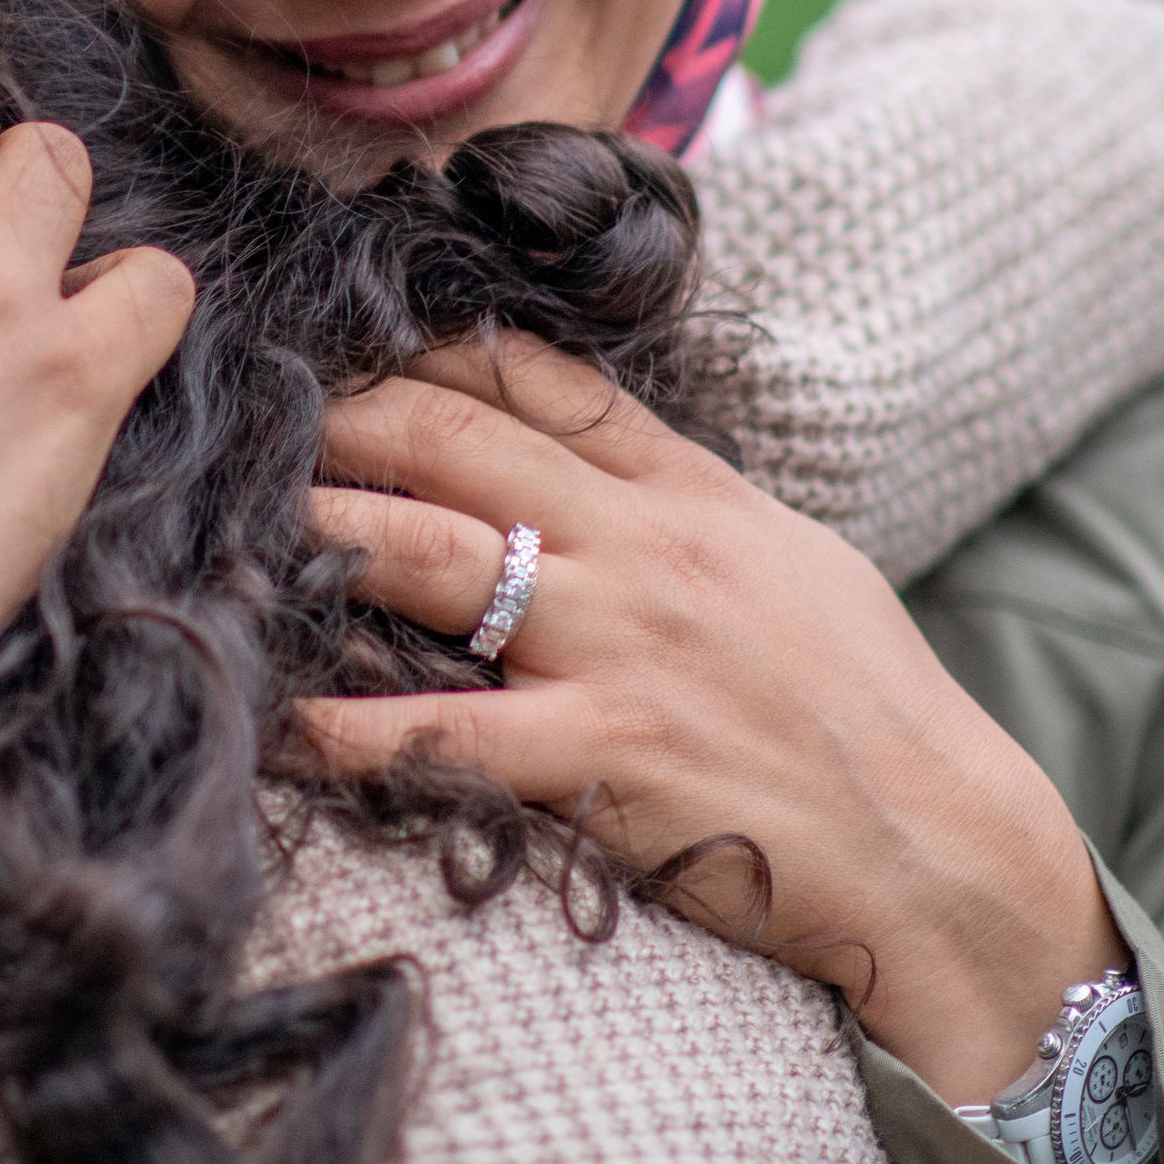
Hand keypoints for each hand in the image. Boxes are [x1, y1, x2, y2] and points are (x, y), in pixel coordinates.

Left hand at [301, 332, 1121, 1104]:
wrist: (939, 841)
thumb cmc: (864, 706)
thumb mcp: (781, 557)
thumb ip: (675, 496)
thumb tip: (583, 444)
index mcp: (686, 492)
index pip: (538, 381)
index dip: (423, 343)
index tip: (334, 323)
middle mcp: (643, 548)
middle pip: (456, 443)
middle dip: (336, 416)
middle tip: (240, 408)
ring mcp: (620, 647)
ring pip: (433, 556)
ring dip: (319, 534)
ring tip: (223, 524)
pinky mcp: (606, 754)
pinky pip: (450, 731)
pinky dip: (352, 729)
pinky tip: (278, 724)